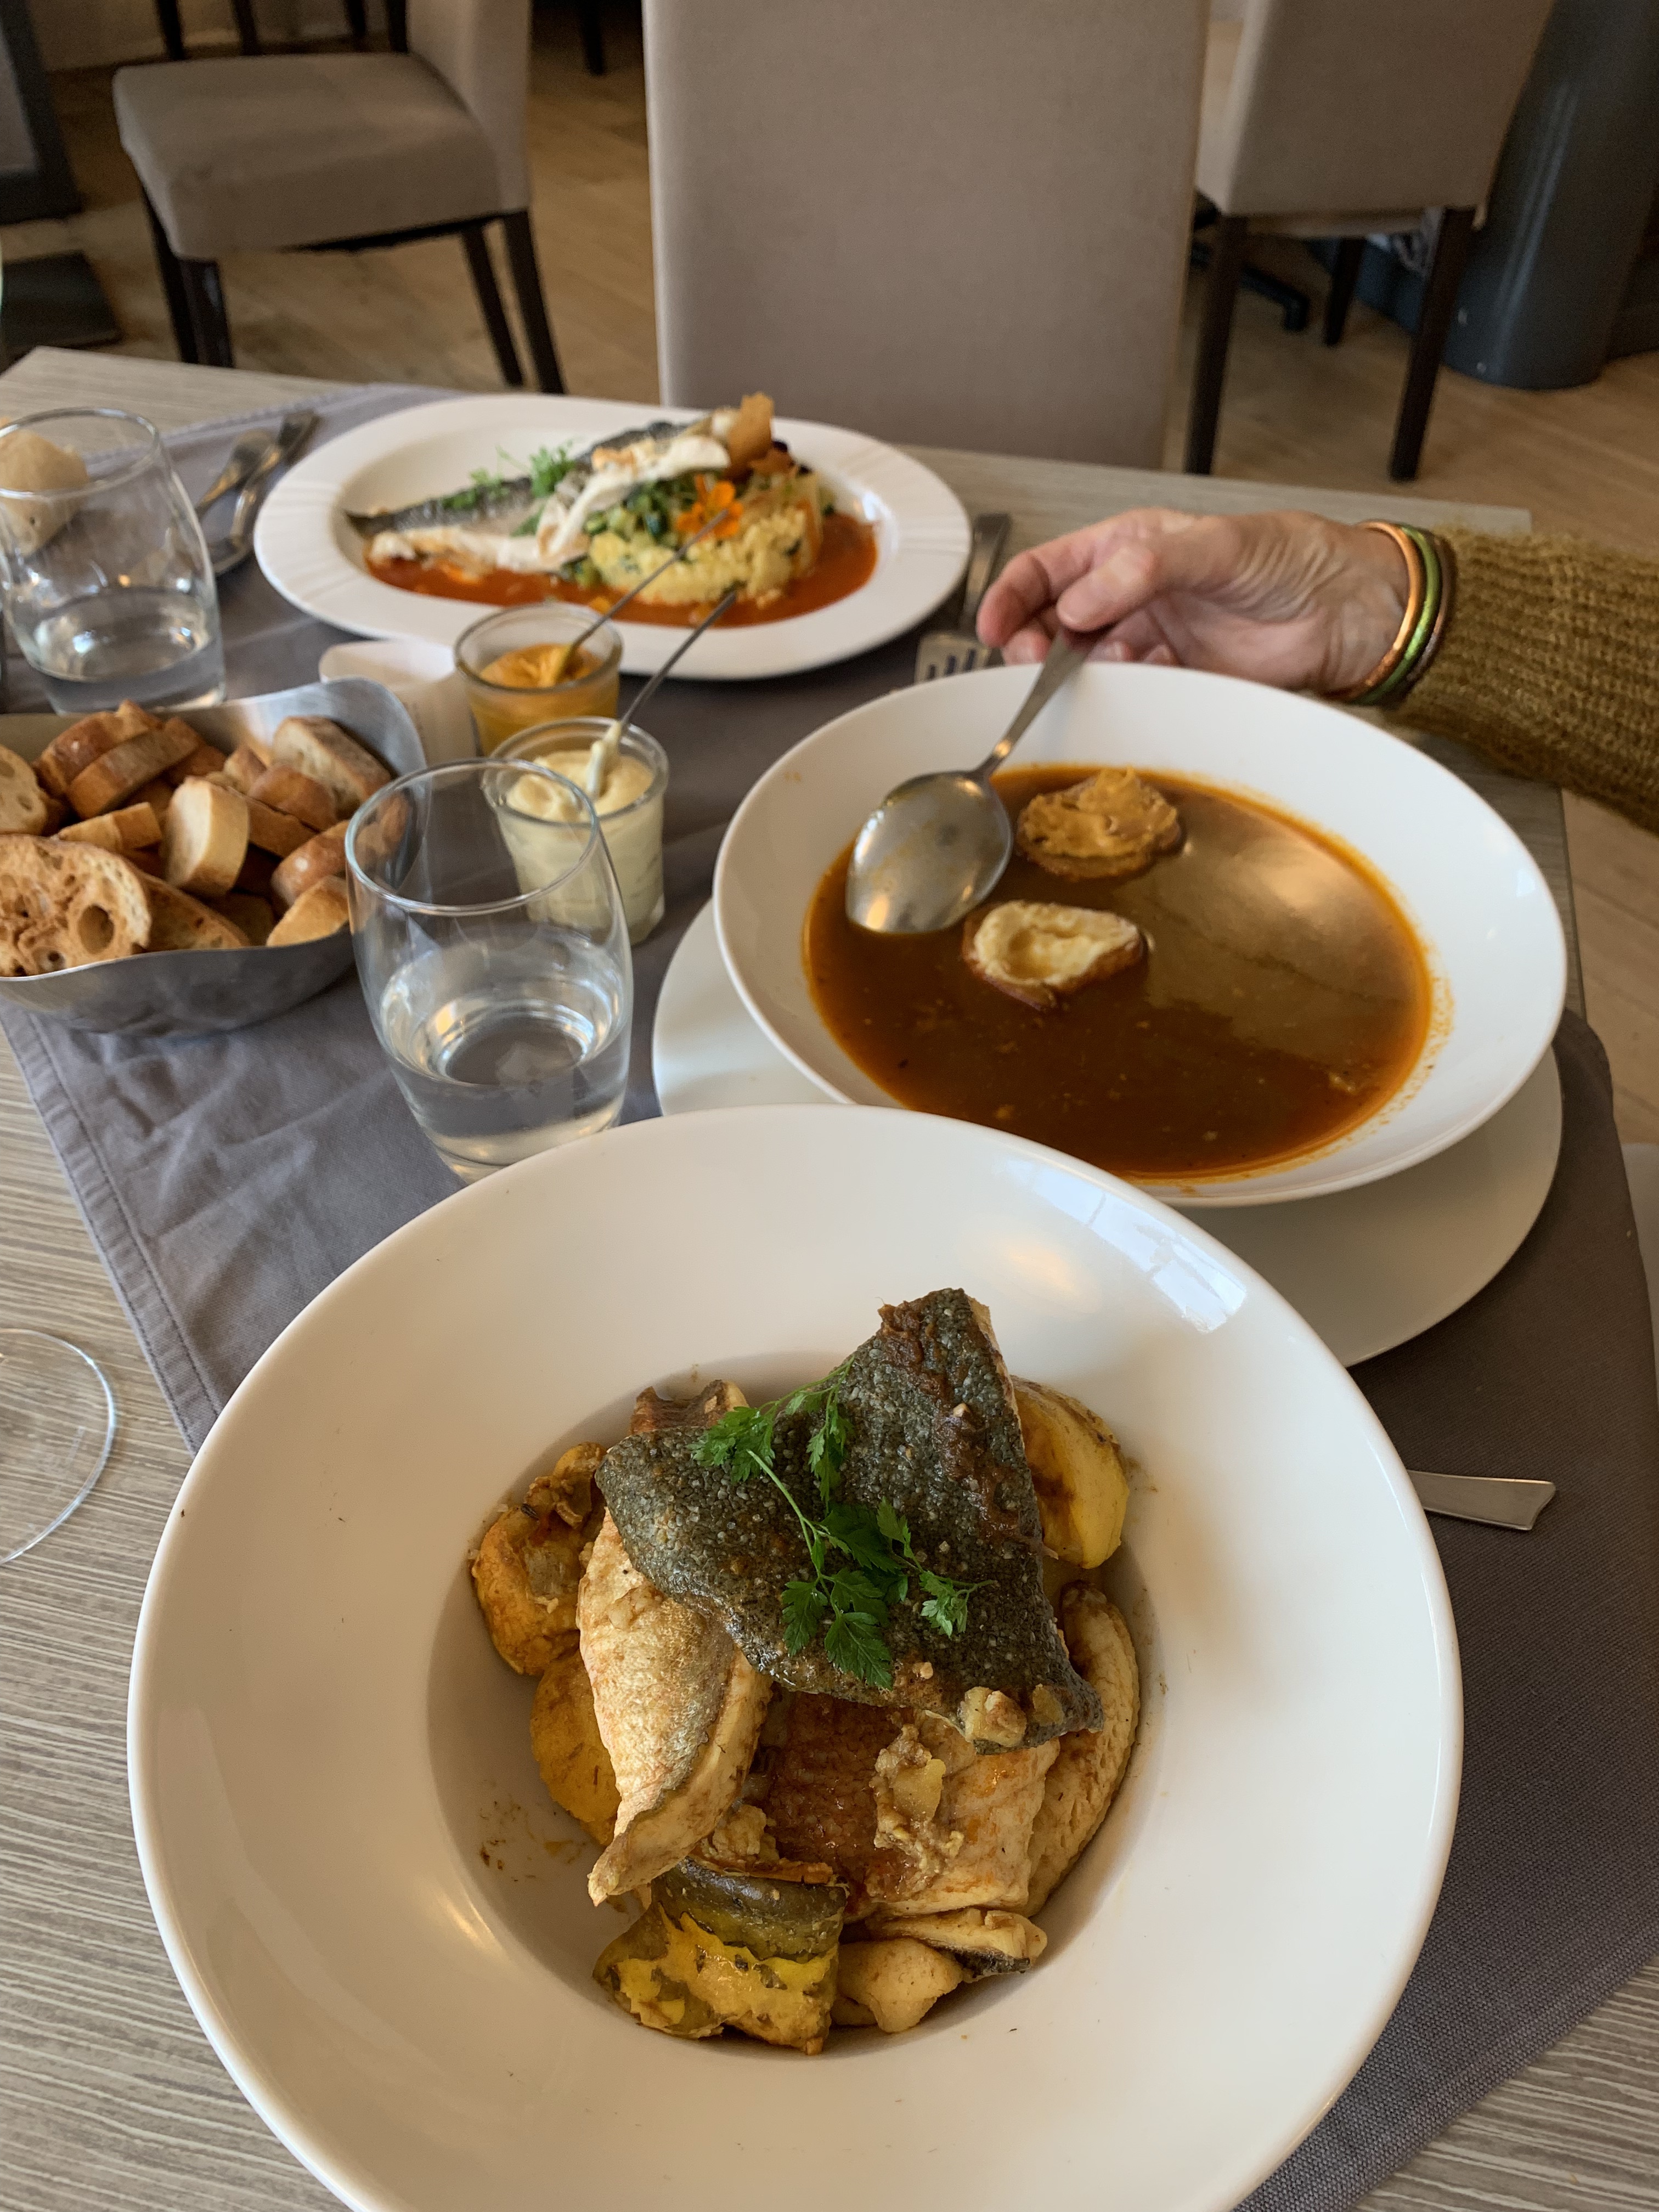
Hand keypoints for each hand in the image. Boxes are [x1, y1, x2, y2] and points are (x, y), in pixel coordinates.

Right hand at [976, 508, 1409, 696]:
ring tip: (1116, 659)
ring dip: (1085, 669)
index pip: (1047, 571)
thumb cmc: (1288, 560)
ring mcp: (1150, 640)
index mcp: (1126, 550)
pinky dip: (1130, 692)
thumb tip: (1078, 603)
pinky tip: (1152, 676)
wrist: (1344, 614)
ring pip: (1087, 664)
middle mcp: (1129, 596)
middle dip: (1035, 642)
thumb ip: (1141, 570)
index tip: (992, 626)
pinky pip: (1131, 693)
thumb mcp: (1212, 547)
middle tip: (1035, 658)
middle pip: (1054, 624)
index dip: (1011, 596)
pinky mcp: (1175, 681)